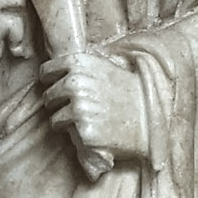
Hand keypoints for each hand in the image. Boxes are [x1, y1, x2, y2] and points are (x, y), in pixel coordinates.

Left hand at [42, 50, 150, 172]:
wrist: (150, 118)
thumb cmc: (129, 92)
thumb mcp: (105, 67)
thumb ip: (81, 67)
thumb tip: (57, 71)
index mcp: (79, 63)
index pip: (46, 72)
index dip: (51, 82)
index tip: (59, 89)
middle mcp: (75, 83)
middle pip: (48, 96)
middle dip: (58, 104)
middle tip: (77, 109)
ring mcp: (78, 108)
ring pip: (54, 118)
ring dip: (65, 122)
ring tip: (87, 121)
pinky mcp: (83, 130)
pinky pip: (67, 133)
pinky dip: (76, 134)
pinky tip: (94, 130)